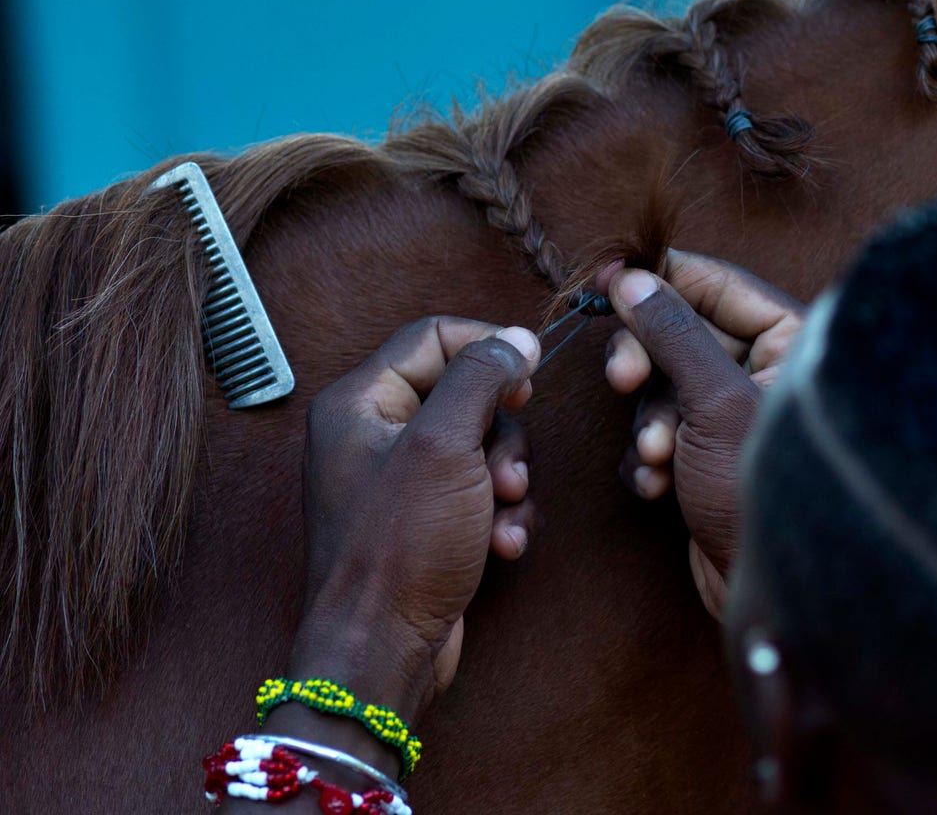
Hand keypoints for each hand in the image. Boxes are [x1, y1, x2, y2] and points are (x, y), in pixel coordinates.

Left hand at [291, 317, 541, 727]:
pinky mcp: (425, 520)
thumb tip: (517, 340)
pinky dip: (502, 513)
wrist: (383, 648)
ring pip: (482, 445)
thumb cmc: (400, 547)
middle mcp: (373, 434)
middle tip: (508, 471)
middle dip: (503, 434)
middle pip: (466, 393)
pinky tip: (504, 544)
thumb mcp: (445, 446)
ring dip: (509, 479)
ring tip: (505, 514)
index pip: (433, 336)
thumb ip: (481, 378)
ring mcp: (399, 480)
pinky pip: (480, 491)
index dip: (488, 348)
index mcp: (360, 402)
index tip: (528, 377)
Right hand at [598, 250, 805, 615]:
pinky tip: (656, 488)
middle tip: (622, 382)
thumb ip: (671, 333)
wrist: (770, 591)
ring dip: (649, 422)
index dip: (660, 280)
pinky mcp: (711, 461)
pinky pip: (662, 435)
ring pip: (664, 389)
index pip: (719, 284)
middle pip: (683, 334)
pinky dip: (649, 458)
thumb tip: (631, 278)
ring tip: (659, 457)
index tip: (605, 281)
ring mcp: (737, 419)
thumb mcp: (714, 401)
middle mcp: (770, 372)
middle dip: (647, 364)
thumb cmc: (758, 489)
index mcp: (793, 341)